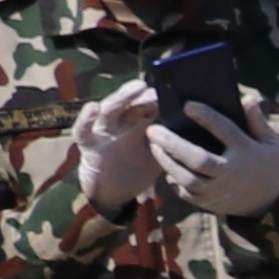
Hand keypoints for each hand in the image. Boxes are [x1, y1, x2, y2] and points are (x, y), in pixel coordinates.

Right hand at [68, 83, 170, 210]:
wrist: (116, 193)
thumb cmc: (139, 170)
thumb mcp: (159, 154)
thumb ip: (170, 142)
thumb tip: (195, 130)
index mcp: (138, 124)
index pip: (147, 105)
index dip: (156, 97)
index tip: (171, 89)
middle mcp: (120, 123)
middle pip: (128, 103)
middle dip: (139, 92)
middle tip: (153, 84)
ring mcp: (103, 132)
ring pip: (108, 110)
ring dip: (121, 97)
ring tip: (135, 88)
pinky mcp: (88, 145)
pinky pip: (83, 130)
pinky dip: (85, 119)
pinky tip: (93, 107)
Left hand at [151, 107, 278, 215]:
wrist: (272, 200)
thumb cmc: (267, 163)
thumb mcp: (270, 142)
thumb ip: (258, 121)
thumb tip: (248, 99)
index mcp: (246, 152)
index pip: (225, 131)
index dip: (207, 117)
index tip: (187, 105)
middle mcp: (232, 172)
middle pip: (198, 159)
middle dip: (173, 144)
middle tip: (153, 130)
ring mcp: (220, 190)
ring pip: (188, 178)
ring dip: (167, 162)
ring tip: (154, 146)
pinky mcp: (210, 202)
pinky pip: (186, 193)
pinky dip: (173, 181)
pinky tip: (165, 168)